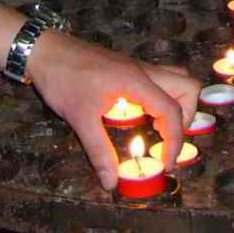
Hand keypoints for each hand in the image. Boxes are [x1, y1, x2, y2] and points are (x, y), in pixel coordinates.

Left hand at [24, 31, 200, 189]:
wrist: (45, 50)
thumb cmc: (63, 80)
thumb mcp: (80, 119)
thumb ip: (99, 151)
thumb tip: (111, 183)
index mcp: (137, 82)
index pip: (172, 111)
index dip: (175, 141)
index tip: (166, 163)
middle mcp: (144, 71)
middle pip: (188, 87)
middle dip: (186, 117)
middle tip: (165, 139)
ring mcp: (137, 67)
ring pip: (177, 78)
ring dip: (176, 104)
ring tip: (157, 127)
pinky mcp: (128, 68)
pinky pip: (159, 80)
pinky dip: (160, 99)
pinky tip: (139, 114)